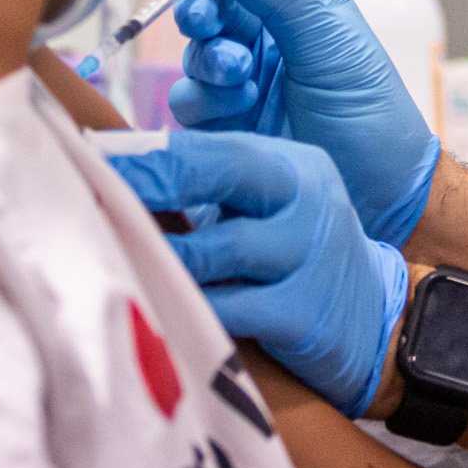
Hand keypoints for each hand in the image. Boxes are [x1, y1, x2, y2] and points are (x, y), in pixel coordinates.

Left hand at [113, 129, 409, 416]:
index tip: (89, 153)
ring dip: (158, 251)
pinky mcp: (302, 314)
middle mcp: (306, 201)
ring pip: (216, 248)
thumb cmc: (297, 258)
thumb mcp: (271, 207)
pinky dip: (185, 304)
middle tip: (90, 186)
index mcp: (293, 167)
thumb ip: (214, 187)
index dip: (149, 151)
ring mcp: (308, 257)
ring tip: (111, 249)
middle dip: (151, 178)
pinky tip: (151, 301)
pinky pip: (227, 308)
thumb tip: (118, 171)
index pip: (215, 146)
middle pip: (220, 172)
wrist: (378, 321)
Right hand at [164, 0, 439, 245]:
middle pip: (209, 6)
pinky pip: (188, 99)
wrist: (380, 192)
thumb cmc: (369, 109)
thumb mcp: (329, 40)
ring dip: (210, 58)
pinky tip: (241, 104)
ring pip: (194, 53)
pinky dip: (205, 97)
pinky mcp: (223, 123)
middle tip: (205, 19)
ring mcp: (241, 80)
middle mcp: (264, 37)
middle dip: (201, 9)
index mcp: (297, 4)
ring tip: (241, 73)